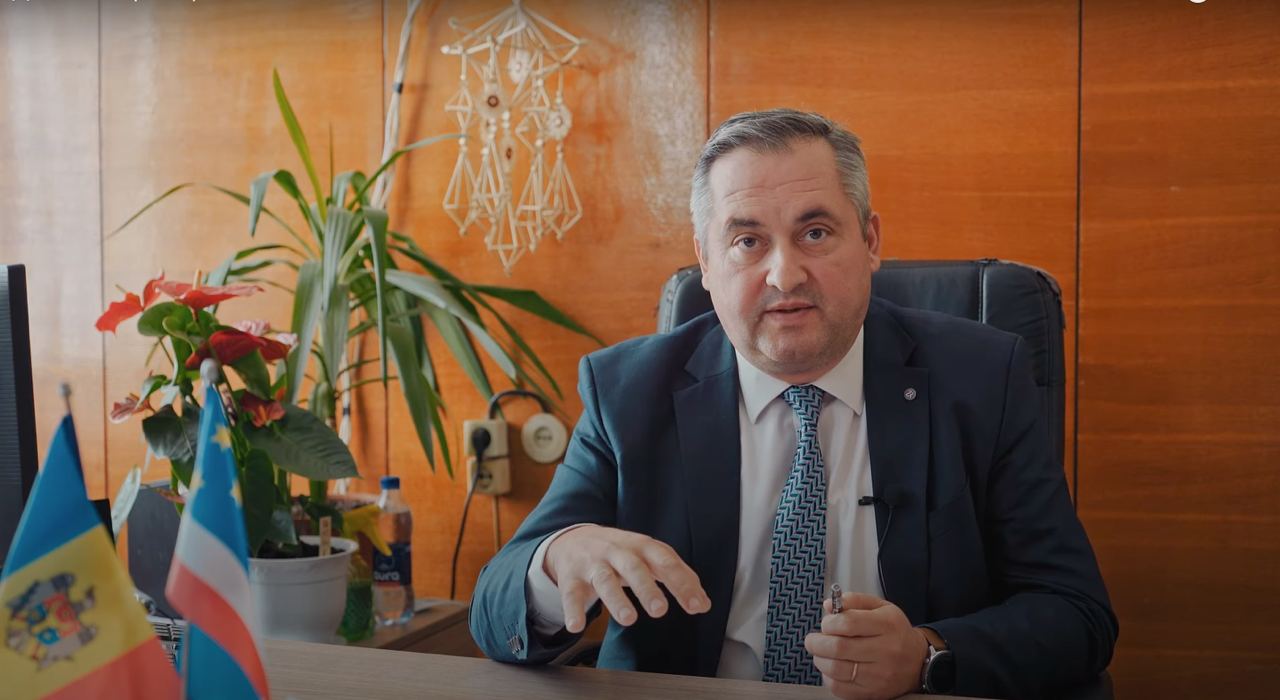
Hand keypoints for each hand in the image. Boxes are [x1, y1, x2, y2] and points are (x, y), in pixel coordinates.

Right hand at [543, 525, 711, 632]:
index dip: (681, 582)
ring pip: (604, 579)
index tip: (696, 605)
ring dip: (616, 599)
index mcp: (641, 546)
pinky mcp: (571, 577)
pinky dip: (573, 610)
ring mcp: (593, 564)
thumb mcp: (649, 557)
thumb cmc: (619, 552)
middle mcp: (617, 552)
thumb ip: (677, 576)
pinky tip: (576, 626)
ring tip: (628, 619)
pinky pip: (570, 593)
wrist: (574, 539)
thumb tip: (702, 603)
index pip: (665, 561)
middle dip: (646, 587)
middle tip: (660, 610)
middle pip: (633, 567)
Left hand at [804, 593, 928, 699]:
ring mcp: (880, 675)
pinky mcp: (873, 693)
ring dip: (820, 660)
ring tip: (820, 653)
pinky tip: (831, 668)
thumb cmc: (894, 631)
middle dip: (817, 643)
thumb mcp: (880, 607)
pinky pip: (840, 688)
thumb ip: (853, 601)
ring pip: (837, 669)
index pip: (848, 623)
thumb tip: (828, 605)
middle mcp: (886, 651)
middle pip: (839, 648)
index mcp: (887, 625)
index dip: (829, 623)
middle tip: (812, 640)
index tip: (826, 623)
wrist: (918, 662)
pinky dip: (828, 678)